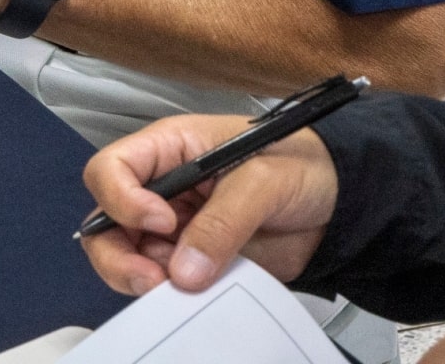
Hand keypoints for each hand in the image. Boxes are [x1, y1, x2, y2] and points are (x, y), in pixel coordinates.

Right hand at [80, 116, 336, 295]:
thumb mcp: (263, 181)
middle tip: (152, 280)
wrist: (338, 205)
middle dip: (117, 254)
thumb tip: (184, 274)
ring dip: (143, 279)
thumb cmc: (300, 166)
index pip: (111, 169)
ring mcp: (173, 229)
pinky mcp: (192, 261)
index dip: (121, 198)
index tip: (162, 222)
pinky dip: (170, 296)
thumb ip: (224, 222)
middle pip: (105, 221)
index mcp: (168, 149)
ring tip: (180, 289)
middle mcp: (159, 189)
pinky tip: (194, 295)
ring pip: (127, 258)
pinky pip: (164, 282)